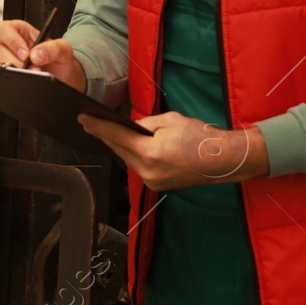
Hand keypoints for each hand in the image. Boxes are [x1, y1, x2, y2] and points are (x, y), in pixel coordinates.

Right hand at [0, 19, 86, 91]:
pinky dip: (13, 80)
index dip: (12, 40)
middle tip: (31, 68)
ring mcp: (5, 60)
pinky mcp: (6, 75)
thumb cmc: (59, 61)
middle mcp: (10, 45)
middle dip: (15, 61)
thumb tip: (36, 54)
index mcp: (20, 31)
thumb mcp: (63, 49)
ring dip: (15, 71)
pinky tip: (25, 79)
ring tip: (32, 74)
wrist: (62, 80)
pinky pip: (1, 77)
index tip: (25, 54)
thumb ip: (53, 48)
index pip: (4, 29)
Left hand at [79, 110, 269, 190]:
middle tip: (88, 123)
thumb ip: (146, 124)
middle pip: (119, 150)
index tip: (82, 119)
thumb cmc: (200, 137)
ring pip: (127, 160)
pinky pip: (138, 167)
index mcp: (150, 152)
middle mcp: (147, 171)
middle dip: (104, 136)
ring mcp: (152, 181)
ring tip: (105, 132)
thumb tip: (131, 127)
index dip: (97, 126)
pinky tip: (126, 146)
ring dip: (118, 146)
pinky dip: (132, 155)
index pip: (117, 136)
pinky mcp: (158, 185)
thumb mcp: (170, 120)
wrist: (223, 160)